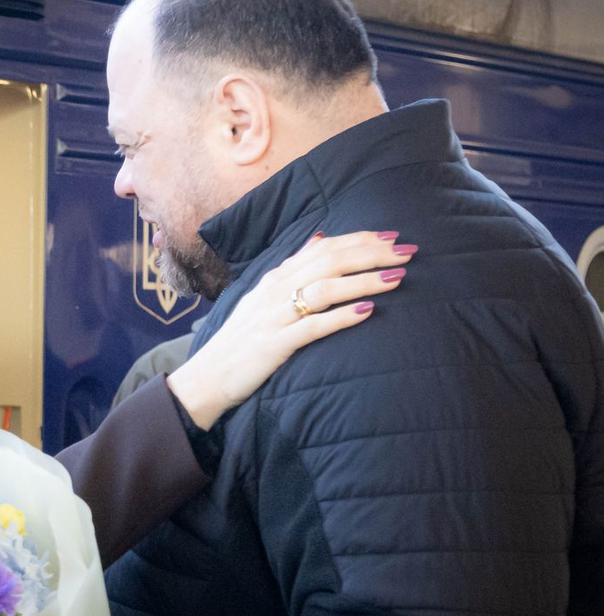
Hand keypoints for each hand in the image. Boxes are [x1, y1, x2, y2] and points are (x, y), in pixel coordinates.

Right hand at [167, 231, 413, 428]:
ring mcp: (275, 317)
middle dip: (372, 254)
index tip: (392, 238)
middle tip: (407, 253)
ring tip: (396, 278)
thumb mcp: (263, 296)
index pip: (324, 248)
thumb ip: (292, 267)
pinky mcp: (275, 344)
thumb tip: (321, 238)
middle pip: (330, 262)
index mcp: (276, 277)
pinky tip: (367, 311)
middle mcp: (275, 291)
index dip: (360, 240)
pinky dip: (341, 317)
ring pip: (325, 288)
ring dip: (364, 281)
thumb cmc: (241, 339)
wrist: (208, 376)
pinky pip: (313, 326)